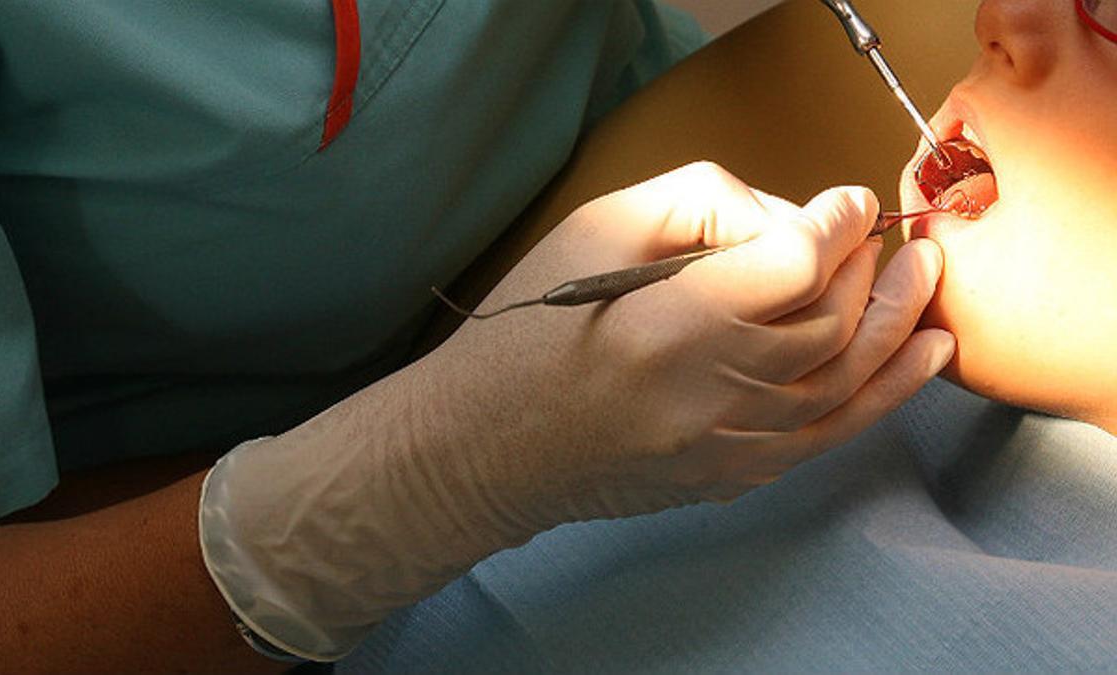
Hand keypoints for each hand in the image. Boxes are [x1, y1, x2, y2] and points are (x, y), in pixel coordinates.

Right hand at [419, 162, 953, 518]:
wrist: (486, 443)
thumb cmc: (532, 330)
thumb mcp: (597, 230)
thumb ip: (702, 205)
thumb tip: (788, 220)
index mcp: (669, 325)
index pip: (797, 265)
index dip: (837, 224)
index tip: (845, 203)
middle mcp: (709, 395)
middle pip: (831, 322)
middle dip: (868, 268)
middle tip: (880, 238)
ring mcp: (727, 448)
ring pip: (846, 381)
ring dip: (899, 324)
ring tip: (926, 279)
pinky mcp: (733, 478)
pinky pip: (831, 435)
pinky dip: (887, 392)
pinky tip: (924, 354)